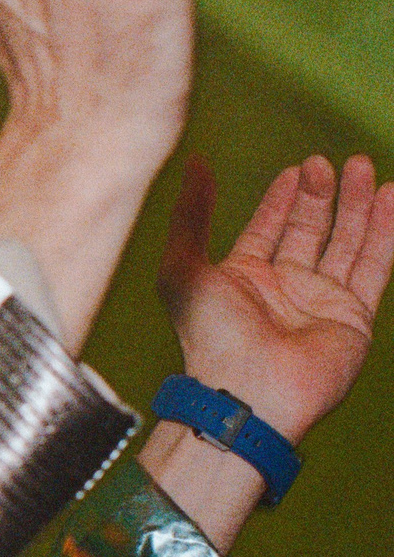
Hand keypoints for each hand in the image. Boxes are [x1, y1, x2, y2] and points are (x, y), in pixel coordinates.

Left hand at [157, 152, 392, 442]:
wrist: (249, 394)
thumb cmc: (210, 337)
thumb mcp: (183, 269)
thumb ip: (190, 217)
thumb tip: (195, 164)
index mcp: (243, 281)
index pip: (267, 229)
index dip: (281, 200)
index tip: (295, 169)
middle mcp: (284, 291)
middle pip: (309, 231)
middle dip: (320, 195)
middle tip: (327, 162)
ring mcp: (321, 304)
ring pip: (346, 243)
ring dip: (356, 205)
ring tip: (363, 165)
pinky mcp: (354, 318)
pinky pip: (375, 266)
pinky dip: (385, 230)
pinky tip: (391, 196)